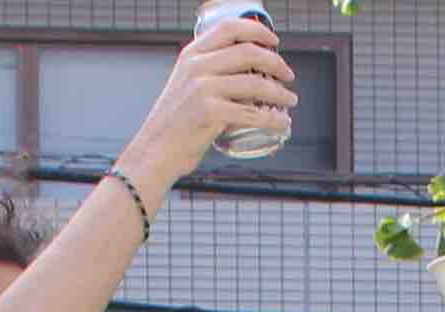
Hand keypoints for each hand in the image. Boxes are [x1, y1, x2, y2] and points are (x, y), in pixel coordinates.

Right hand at [122, 19, 296, 189]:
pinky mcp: (211, 114)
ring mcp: (203, 90)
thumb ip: (208, 71)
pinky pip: (253, 113)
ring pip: (255, 84)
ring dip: (280, 92)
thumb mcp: (185, 84)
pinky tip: (281, 122)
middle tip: (287, 75)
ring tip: (289, 100)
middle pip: (248, 53)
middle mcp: (197, 67)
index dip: (257, 32)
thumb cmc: (174, 123)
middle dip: (276, 62)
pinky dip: (273, 118)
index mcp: (192, 55)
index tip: (274, 41)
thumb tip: (246, 71)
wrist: (155, 150)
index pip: (229, 29)